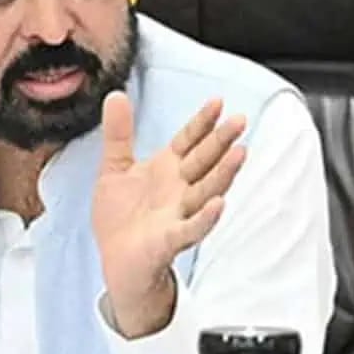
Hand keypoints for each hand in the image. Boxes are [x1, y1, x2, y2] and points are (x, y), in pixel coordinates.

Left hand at [92, 92, 245, 337]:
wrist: (115, 259)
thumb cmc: (121, 216)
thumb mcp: (114, 168)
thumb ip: (118, 133)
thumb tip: (116, 95)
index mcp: (167, 168)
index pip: (189, 140)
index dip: (202, 122)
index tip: (217, 102)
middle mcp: (179, 189)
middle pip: (204, 161)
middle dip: (221, 141)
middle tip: (239, 120)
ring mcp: (179, 214)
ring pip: (206, 191)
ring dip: (223, 174)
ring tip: (239, 154)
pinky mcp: (171, 239)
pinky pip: (192, 228)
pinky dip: (205, 218)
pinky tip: (218, 205)